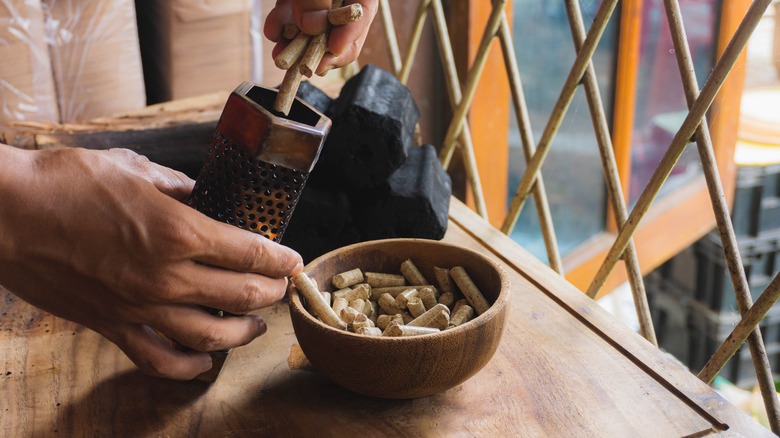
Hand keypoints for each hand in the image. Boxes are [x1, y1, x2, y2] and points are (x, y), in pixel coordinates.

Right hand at [0, 145, 302, 379]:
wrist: (6, 215)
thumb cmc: (66, 183)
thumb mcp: (132, 168)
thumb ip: (175, 185)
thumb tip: (198, 193)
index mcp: (179, 231)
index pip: (251, 253)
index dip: (282, 259)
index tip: (294, 260)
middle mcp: (167, 275)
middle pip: (243, 295)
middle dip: (272, 292)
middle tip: (280, 286)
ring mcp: (141, 307)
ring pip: (211, 335)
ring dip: (244, 332)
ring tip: (257, 324)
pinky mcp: (113, 325)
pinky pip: (159, 360)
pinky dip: (189, 367)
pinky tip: (206, 362)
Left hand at [264, 0, 377, 74]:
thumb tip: (312, 25)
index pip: (364, 12)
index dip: (350, 35)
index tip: (333, 49)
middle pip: (340, 31)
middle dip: (320, 51)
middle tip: (307, 67)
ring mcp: (318, 1)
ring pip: (312, 29)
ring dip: (296, 45)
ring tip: (281, 55)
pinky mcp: (296, 1)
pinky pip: (291, 19)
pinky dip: (281, 28)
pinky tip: (274, 31)